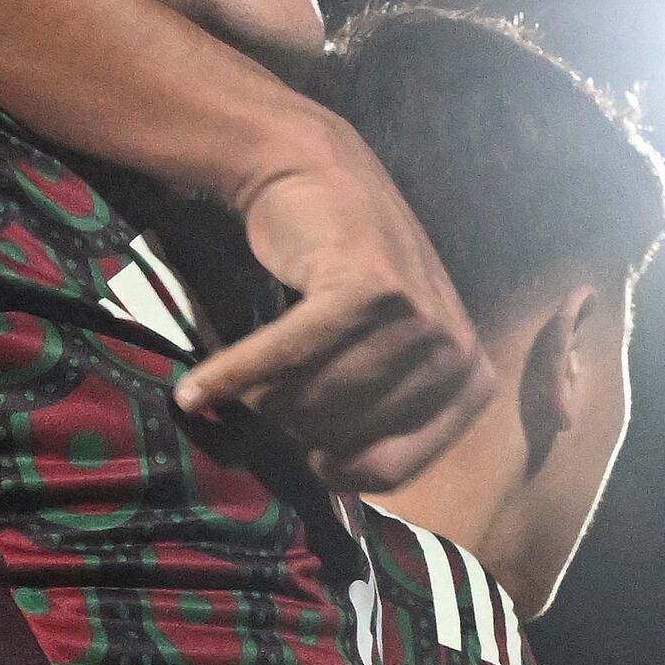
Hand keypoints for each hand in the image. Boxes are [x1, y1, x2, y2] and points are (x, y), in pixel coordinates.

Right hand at [176, 112, 484, 489]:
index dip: (338, 470)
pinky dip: (232, 376)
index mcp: (470, 380)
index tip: (308, 458)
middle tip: (272, 391)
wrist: (319, 172)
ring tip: (244, 377)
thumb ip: (385, 415)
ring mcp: (415, 317)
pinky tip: (194, 391)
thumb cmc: (349, 276)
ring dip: (261, 396)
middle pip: (346, 437)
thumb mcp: (391, 352)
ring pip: (313, 401)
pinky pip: (284, 360)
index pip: (393, 469)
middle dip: (295, 424)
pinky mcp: (363, 291)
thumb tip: (344, 492)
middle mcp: (454, 349)